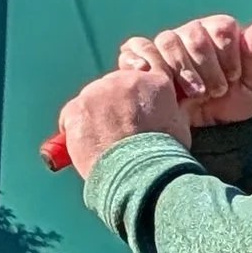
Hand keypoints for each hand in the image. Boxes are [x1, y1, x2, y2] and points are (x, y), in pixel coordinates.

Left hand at [56, 64, 190, 179]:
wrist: (140, 173)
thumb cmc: (163, 156)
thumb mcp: (180, 127)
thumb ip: (173, 111)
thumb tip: (176, 108)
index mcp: (155, 82)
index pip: (140, 80)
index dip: (135, 99)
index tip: (134, 114)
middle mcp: (125, 80)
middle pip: (113, 85)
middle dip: (114, 105)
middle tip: (118, 131)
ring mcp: (98, 92)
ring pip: (92, 98)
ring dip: (95, 116)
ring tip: (103, 142)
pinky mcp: (77, 107)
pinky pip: (70, 115)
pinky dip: (75, 129)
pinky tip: (87, 146)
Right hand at [117, 13, 251, 126]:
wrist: (209, 132)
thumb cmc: (233, 104)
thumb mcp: (251, 85)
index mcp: (218, 32)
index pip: (220, 26)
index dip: (227, 53)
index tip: (233, 76)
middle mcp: (191, 32)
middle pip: (193, 33)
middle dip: (206, 66)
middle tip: (215, 91)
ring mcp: (166, 45)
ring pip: (167, 41)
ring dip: (182, 69)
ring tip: (196, 94)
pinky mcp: (144, 59)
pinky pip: (136, 48)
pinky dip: (141, 59)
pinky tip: (153, 75)